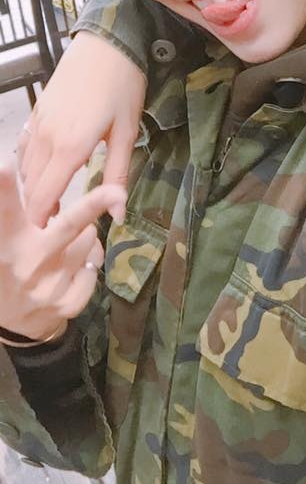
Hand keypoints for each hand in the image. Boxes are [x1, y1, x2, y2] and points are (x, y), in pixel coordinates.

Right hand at [0, 164, 124, 340]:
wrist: (16, 324)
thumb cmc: (10, 266)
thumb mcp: (5, 239)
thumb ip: (9, 212)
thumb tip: (14, 159)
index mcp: (7, 244)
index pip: (6, 212)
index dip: (4, 189)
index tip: (3, 165)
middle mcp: (28, 264)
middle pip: (68, 225)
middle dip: (94, 205)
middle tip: (116, 191)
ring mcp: (51, 286)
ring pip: (89, 239)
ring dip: (85, 233)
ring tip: (63, 244)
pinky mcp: (69, 303)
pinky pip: (94, 264)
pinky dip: (89, 260)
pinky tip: (70, 269)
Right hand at [17, 32, 145, 227]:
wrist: (107, 42)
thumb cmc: (123, 86)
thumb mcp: (126, 132)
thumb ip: (118, 174)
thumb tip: (117, 213)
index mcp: (71, 147)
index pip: (45, 195)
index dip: (41, 218)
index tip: (45, 233)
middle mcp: (47, 137)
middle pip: (30, 184)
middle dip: (36, 205)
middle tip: (51, 222)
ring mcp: (38, 122)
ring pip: (24, 165)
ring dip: (32, 185)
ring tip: (48, 200)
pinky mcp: (37, 109)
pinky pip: (24, 144)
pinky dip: (27, 162)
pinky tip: (39, 169)